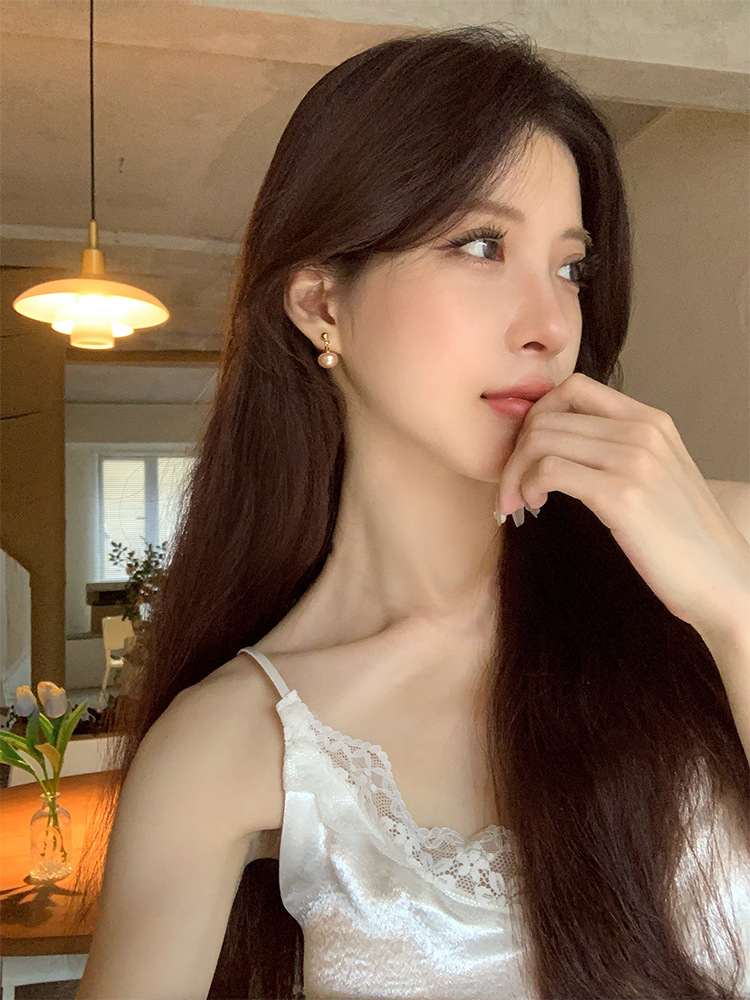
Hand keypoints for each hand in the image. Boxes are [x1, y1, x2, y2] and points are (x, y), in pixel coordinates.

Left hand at [495, 372, 749, 637]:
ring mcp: (635, 460)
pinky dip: (527, 486)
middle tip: (511, 488)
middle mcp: (643, 430)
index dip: (536, 417)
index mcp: (651, 420)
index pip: (573, 388)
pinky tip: (535, 507)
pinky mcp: (623, 496)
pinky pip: (549, 470)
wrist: (723, 581)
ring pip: (541, 439)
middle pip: (547, 414)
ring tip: (520, 501)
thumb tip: (556, 446)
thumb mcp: (654, 477)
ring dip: (514, 472)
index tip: (527, 454)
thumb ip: (616, 451)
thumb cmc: (681, 539)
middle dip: (515, 451)